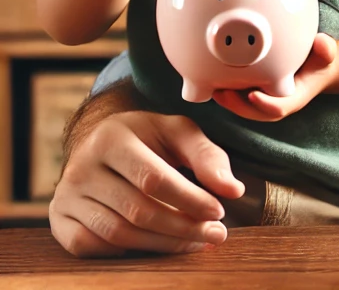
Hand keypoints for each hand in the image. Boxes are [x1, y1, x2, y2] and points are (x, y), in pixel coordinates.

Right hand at [49, 110, 244, 257]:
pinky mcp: (59, 220)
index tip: (219, 211)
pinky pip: (93, 247)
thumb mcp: (178, 132)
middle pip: (138, 210)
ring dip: (163, 244)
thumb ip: (207, 156)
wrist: (99, 142)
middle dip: (182, 227)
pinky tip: (156, 245)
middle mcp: (81, 167)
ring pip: (118, 233)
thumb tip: (233, 190)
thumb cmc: (148, 137)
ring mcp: (66, 196)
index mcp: (112, 137)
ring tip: (196, 243)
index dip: (189, 199)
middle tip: (215, 235)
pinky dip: (127, 250)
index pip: (154, 178)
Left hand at [212, 33, 337, 120]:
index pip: (280, 107)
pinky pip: (240, 97)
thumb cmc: (319, 60)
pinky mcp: (255, 93)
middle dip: (237, 106)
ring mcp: (265, 99)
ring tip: (212, 88)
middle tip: (223, 92)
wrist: (314, 66)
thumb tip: (322, 42)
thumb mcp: (326, 54)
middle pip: (255, 112)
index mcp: (294, 97)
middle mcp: (277, 102)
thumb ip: (326, 49)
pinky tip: (214, 79)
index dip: (265, 104)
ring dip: (228, 101)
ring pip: (244, 107)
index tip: (253, 95)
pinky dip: (227, 92)